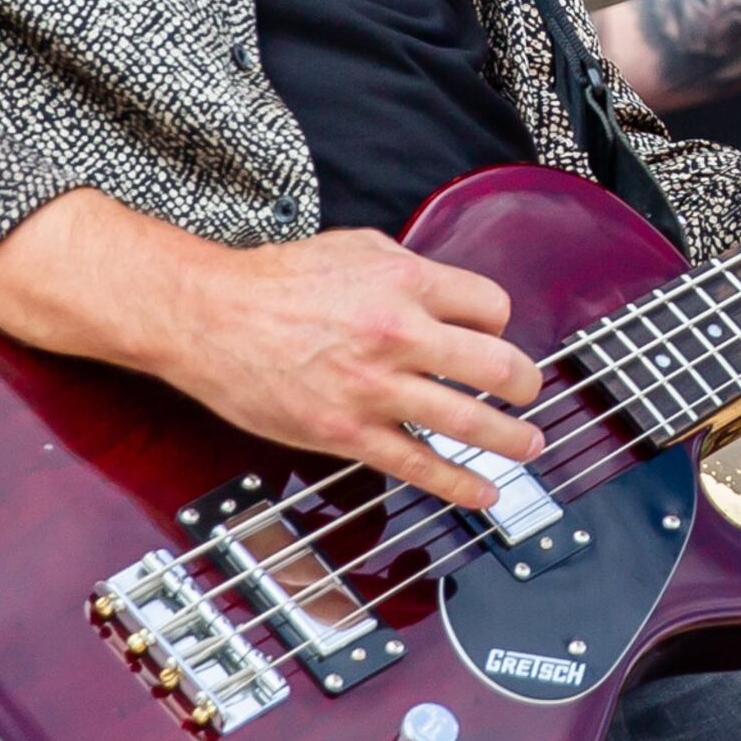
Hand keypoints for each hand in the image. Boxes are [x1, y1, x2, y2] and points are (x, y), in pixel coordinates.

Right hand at [144, 222, 548, 513]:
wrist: (210, 318)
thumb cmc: (275, 282)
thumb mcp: (355, 248)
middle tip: (530, 392)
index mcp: (406, 282)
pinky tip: (485, 492)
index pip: (491, 307)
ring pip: (468, 421)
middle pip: (497, 365)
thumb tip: (446, 293)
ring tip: (530, 445)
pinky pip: (419, 465)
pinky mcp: (348, 431)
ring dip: (511, 438)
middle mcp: (400, 334)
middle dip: (525, 384)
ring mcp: (375, 388)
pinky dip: (460, 484)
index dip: (497, 324)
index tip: (491, 337)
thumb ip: (408, 269)